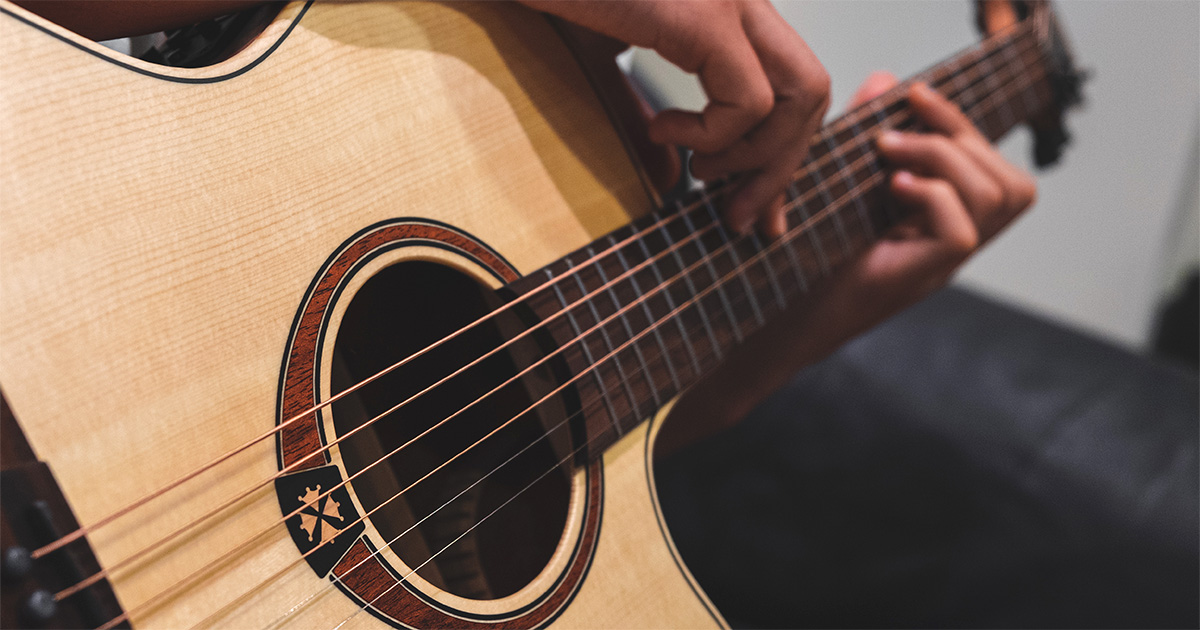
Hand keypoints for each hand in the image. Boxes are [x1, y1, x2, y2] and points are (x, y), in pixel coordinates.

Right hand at [518, 0, 829, 236]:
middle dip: (783, 166)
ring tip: (696, 171)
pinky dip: (712, 139)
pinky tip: (661, 131)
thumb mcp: (602, 61)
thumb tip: (671, 176)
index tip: (745, 203)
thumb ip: (642, 112)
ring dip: (756, 159)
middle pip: (813, 92)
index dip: (781, 152)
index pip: (795, 84)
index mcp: (726, 6)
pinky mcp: (706, 16)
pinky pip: (748, 104)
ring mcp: (731, 1)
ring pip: (802, 97)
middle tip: (739, 214)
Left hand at [825, 73, 1036, 330]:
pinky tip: (893, 188)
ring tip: (889, 154)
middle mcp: (955, 245)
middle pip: (1011, 183)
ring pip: (997, 199)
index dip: (964, 125)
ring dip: (944, 158)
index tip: (915, 95)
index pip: (997, 170)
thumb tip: (886, 79)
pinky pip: (960, 231)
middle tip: (896, 130)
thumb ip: (866, 130)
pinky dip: (932, 196)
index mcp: (947, 222)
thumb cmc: (809, 253)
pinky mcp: (920, 277)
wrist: (782, 315)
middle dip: (959, 135)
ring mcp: (943, 265)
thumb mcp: (844, 179)